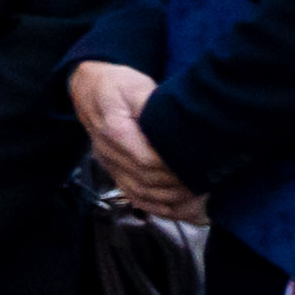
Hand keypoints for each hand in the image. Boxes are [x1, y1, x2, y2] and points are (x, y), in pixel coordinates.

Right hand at [67, 59, 199, 224]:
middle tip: (206, 184)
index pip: (146, 160)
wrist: (88, 89)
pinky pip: (133, 195)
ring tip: (198, 199)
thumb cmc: (116, 85)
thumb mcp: (134, 86)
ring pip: (138, 192)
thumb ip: (149, 104)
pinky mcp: (113, 171)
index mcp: (115, 131)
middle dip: (176, 185)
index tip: (198, 167)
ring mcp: (109, 165)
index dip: (172, 167)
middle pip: (145, 179)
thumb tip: (167, 121)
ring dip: (168, 200)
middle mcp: (109, 153)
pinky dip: (156, 206)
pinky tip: (178, 210)